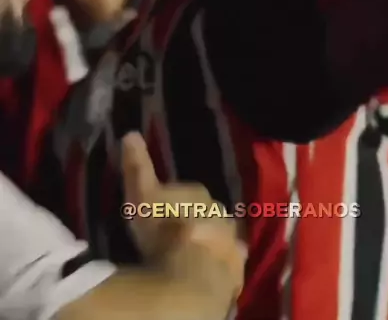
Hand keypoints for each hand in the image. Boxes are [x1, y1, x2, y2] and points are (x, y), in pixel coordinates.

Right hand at [121, 132, 245, 298]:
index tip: (161, 215)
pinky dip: (223, 266)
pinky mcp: (236, 269)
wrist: (189, 275)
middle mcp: (221, 212)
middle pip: (206, 213)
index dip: (174, 203)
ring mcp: (232, 241)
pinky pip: (230, 265)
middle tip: (175, 236)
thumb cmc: (163, 232)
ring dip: (211, 242)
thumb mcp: (141, 196)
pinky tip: (211, 273)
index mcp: (199, 193)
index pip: (187, 192)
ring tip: (192, 257)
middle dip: (195, 220)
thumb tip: (130, 133)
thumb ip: (137, 167)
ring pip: (221, 236)